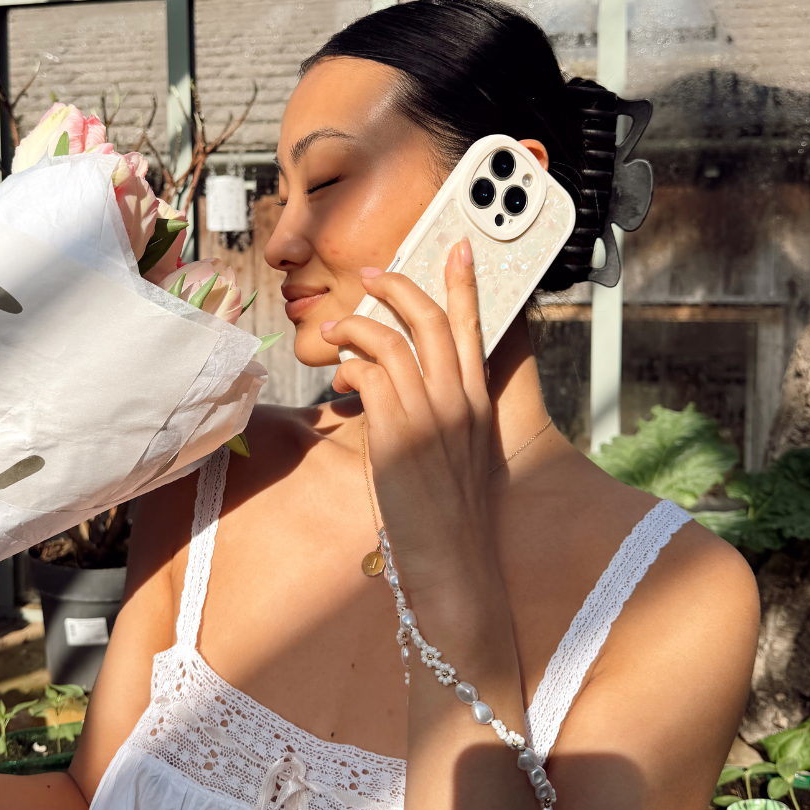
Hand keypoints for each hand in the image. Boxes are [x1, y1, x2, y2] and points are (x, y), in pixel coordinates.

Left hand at [320, 239, 495, 616]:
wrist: (453, 561)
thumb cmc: (448, 511)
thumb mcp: (457, 452)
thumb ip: (439, 411)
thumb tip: (395, 381)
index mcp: (477, 403)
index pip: (473, 328)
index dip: (464, 284)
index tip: (457, 248)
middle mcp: (458, 402)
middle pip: (429, 320)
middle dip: (398, 285)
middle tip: (371, 274)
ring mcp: (430, 417)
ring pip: (390, 340)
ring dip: (355, 326)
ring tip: (332, 330)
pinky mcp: (397, 435)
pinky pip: (368, 376)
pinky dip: (348, 367)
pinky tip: (339, 380)